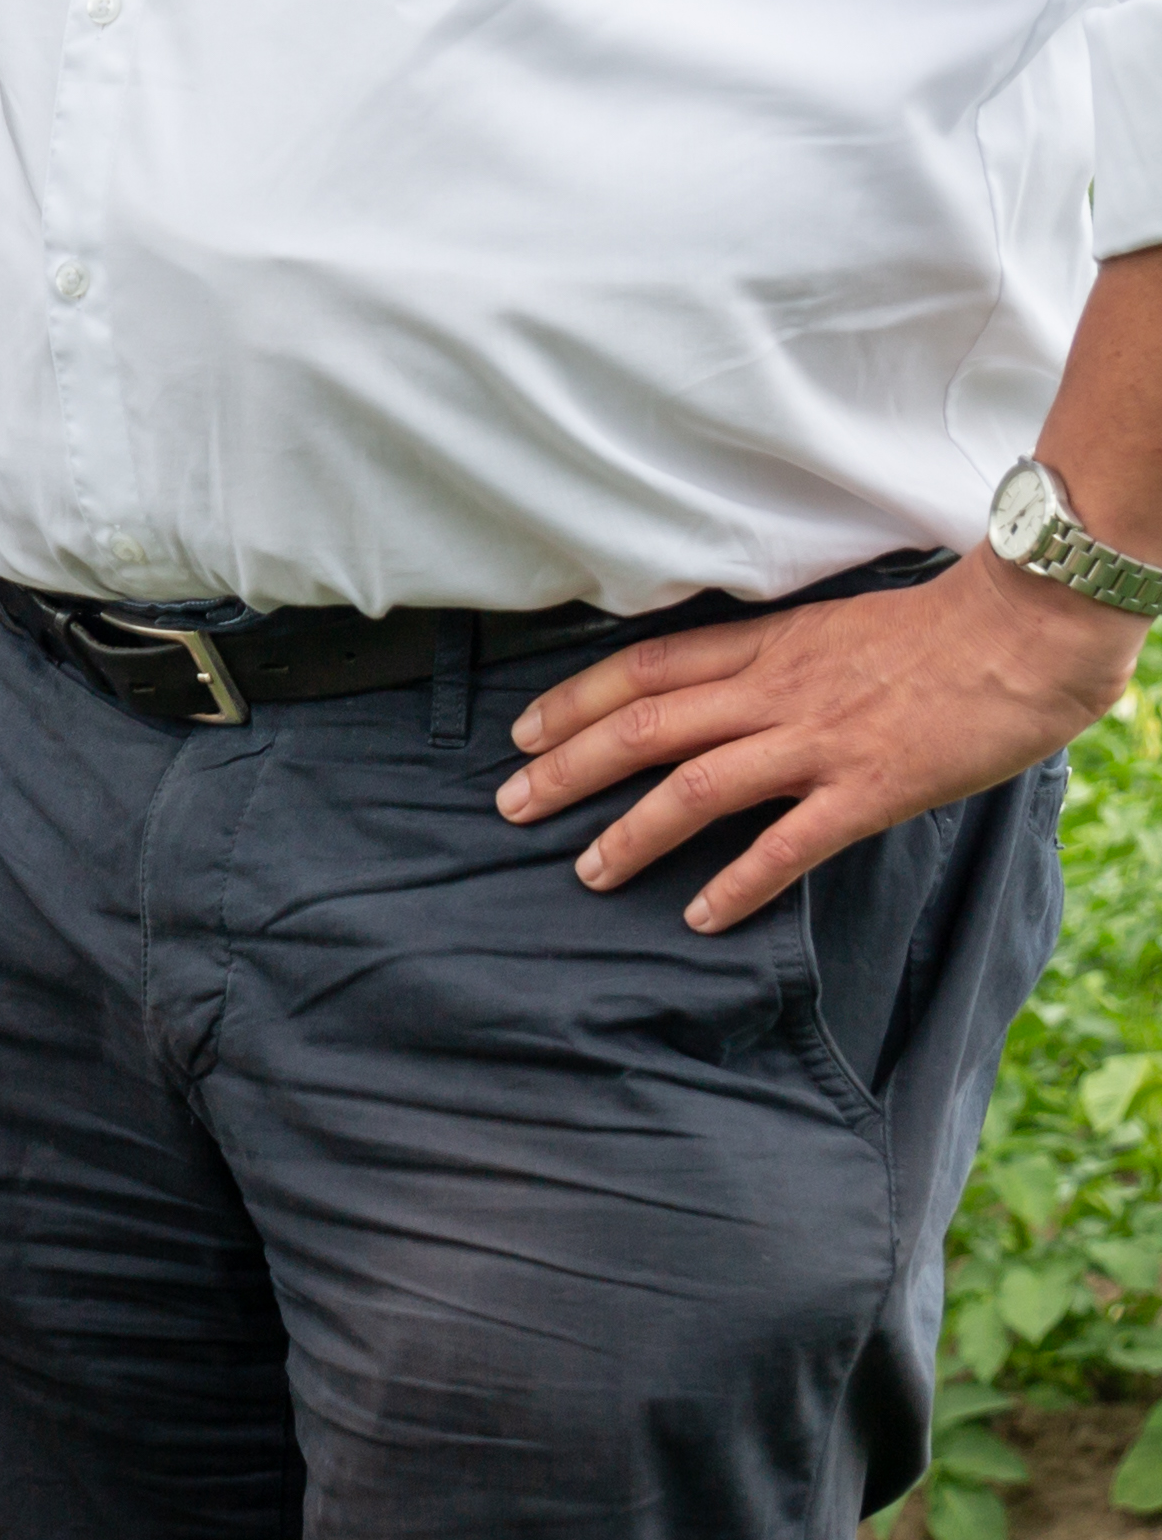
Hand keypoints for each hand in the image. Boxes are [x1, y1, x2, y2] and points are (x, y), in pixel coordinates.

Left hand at [502, 551, 1144, 928]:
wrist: (1027, 632)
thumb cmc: (943, 629)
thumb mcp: (833, 624)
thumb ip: (776, 656)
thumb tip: (724, 687)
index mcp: (767, 645)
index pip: (644, 669)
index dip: (573, 701)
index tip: (523, 732)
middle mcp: (776, 691)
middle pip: (643, 727)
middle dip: (566, 768)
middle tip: (512, 805)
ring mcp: (819, 742)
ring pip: (695, 787)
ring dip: (630, 833)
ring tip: (587, 869)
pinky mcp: (871, 790)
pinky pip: (787, 844)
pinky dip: (737, 883)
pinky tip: (699, 914)